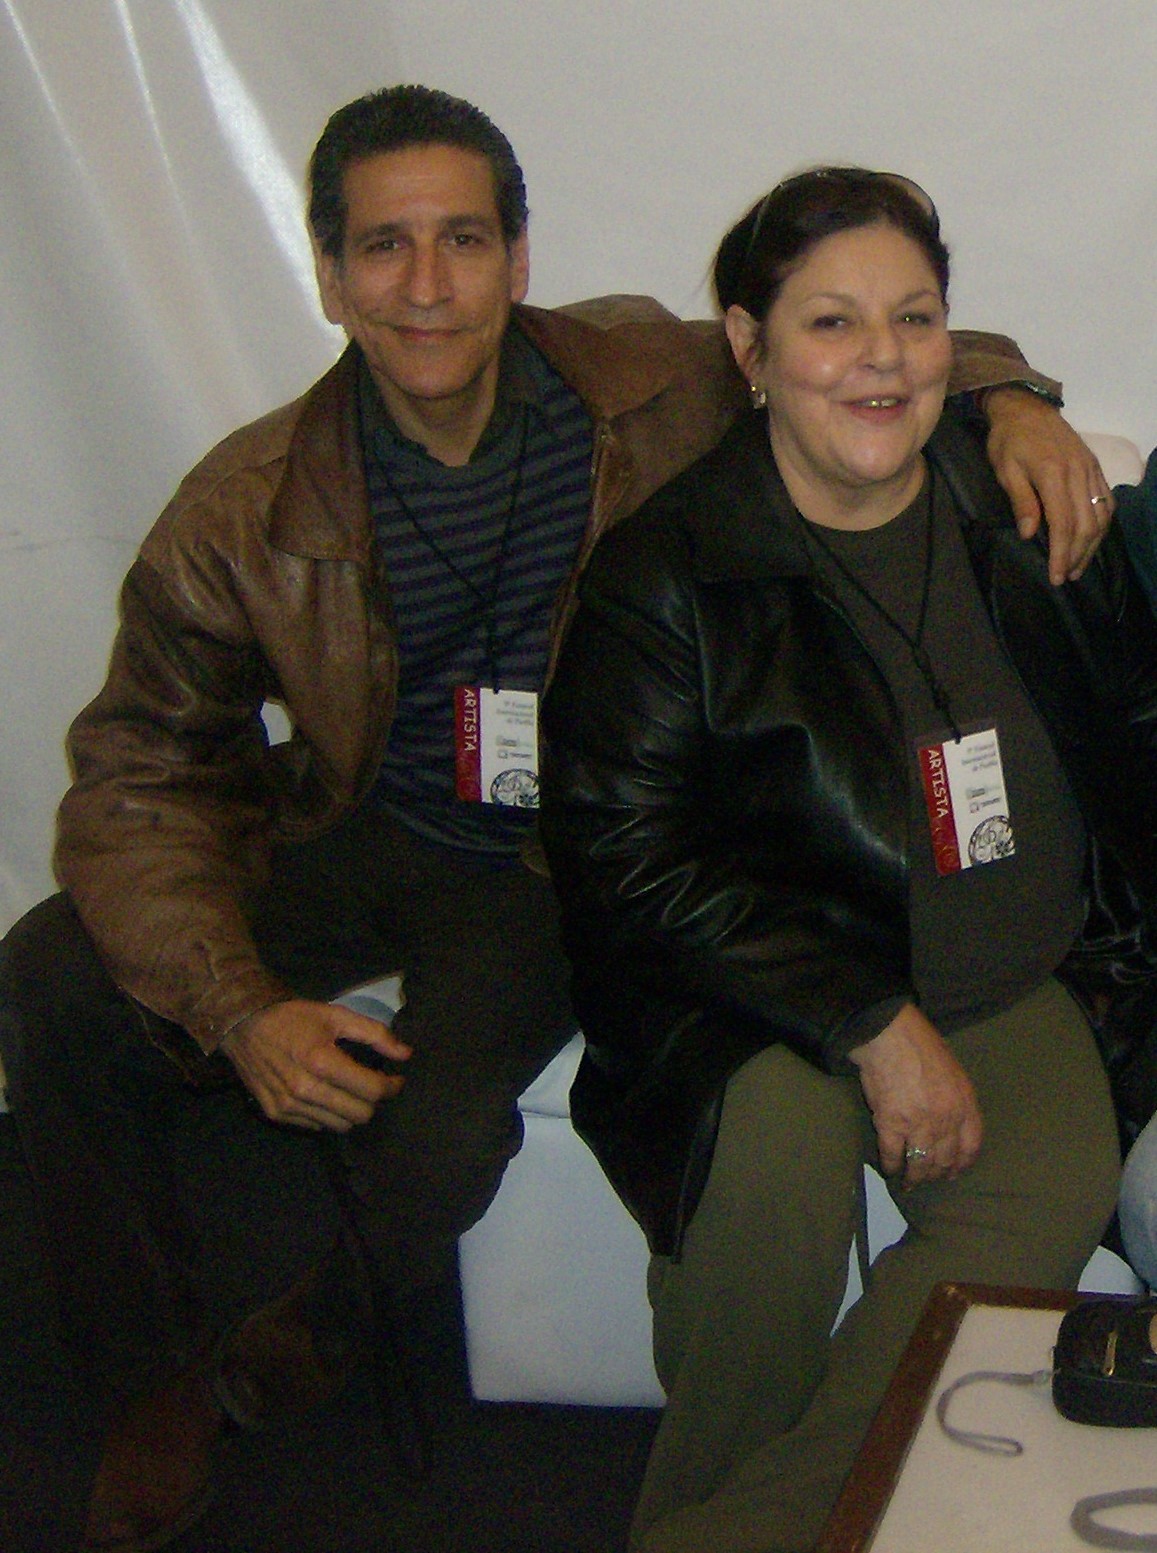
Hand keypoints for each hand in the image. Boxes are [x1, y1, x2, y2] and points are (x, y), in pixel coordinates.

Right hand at [220, 998, 411, 1131]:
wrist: (243, 1026)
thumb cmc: (292, 1018)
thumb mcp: (335, 1016)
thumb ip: (374, 1034)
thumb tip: (405, 1054)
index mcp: (323, 1061)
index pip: (372, 1090)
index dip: (391, 1087)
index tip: (394, 1079)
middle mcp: (305, 1089)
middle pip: (360, 1114)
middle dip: (373, 1100)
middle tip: (371, 1085)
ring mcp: (289, 1105)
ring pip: (340, 1126)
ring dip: (351, 1111)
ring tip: (348, 1091)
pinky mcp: (276, 1114)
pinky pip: (316, 1126)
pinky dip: (327, 1114)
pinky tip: (324, 1094)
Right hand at [849, 1004, 982, 1187]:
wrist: (890, 1035)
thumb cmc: (922, 1045)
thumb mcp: (954, 1071)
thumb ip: (957, 1099)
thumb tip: (951, 1122)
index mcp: (964, 1104)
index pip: (971, 1146)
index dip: (962, 1164)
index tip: (954, 1172)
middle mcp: (946, 1120)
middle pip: (945, 1159)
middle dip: (937, 1173)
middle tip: (929, 1178)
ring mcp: (918, 1125)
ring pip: (920, 1163)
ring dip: (915, 1176)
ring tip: (909, 1182)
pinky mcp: (890, 1124)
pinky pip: (892, 1155)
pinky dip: (891, 1166)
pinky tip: (890, 1169)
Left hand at [984, 388, 1113, 584]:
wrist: (1026, 407)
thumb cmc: (1008, 440)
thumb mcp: (1005, 470)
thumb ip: (1021, 501)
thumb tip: (1030, 534)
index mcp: (1054, 475)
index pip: (1064, 524)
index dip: (1062, 554)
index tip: (1056, 576)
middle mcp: (1078, 473)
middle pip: (1087, 524)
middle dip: (1078, 555)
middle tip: (1067, 577)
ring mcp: (1090, 469)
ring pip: (1101, 514)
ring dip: (1093, 544)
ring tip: (1079, 565)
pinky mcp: (1095, 466)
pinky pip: (1106, 499)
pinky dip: (1103, 523)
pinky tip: (1093, 538)